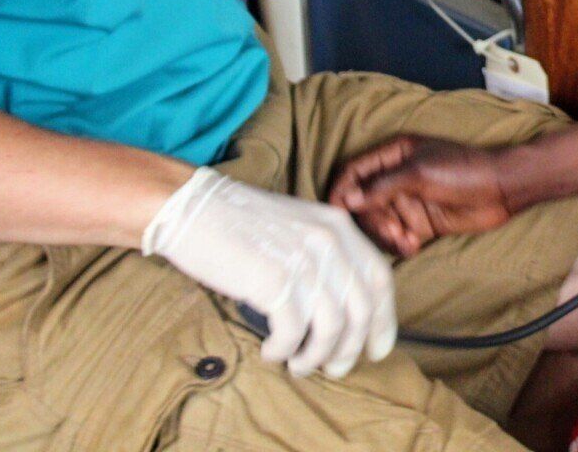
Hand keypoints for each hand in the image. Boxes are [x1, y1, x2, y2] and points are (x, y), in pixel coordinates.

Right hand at [141, 168, 395, 377]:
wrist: (193, 208)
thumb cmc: (241, 224)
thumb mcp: (298, 228)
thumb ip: (325, 258)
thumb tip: (343, 311)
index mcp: (338, 226)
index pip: (379, 279)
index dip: (384, 320)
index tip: (377, 350)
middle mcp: (328, 240)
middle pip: (360, 309)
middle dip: (350, 348)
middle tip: (333, 369)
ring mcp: (302, 259)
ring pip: (331, 326)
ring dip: (316, 356)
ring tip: (297, 365)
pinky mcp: (272, 279)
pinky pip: (292, 331)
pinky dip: (283, 349)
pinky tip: (271, 351)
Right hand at [329, 135, 513, 255]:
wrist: (502, 190)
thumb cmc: (464, 170)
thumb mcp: (419, 173)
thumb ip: (381, 186)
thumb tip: (345, 199)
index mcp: (393, 155)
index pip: (354, 171)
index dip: (340, 190)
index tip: (334, 212)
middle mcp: (396, 178)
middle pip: (362, 203)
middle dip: (371, 221)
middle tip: (390, 232)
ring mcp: (407, 201)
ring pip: (379, 223)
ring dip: (386, 236)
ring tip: (406, 242)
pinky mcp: (419, 223)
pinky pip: (397, 237)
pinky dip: (400, 244)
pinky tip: (414, 246)